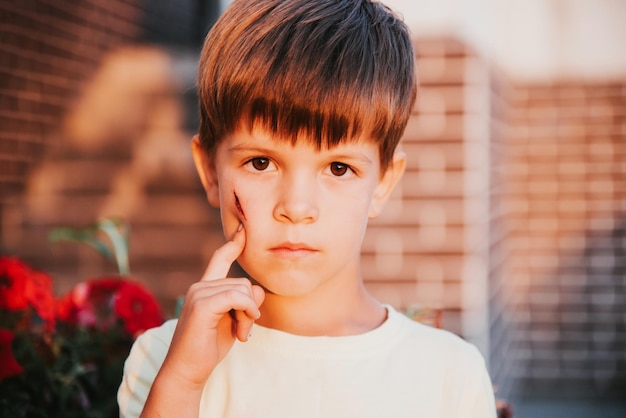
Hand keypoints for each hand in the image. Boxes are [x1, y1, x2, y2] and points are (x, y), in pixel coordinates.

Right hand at [158, 224, 264, 389]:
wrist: (187, 371)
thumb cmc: (208, 348)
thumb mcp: (233, 321)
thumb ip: (245, 303)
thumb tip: (258, 289)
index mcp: (205, 288)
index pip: (220, 258)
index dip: (233, 244)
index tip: (242, 228)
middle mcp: (200, 286)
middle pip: (243, 282)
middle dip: (251, 308)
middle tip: (245, 331)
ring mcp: (199, 293)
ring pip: (242, 290)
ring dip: (250, 315)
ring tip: (241, 334)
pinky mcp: (202, 304)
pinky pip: (237, 297)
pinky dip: (247, 312)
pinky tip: (243, 331)